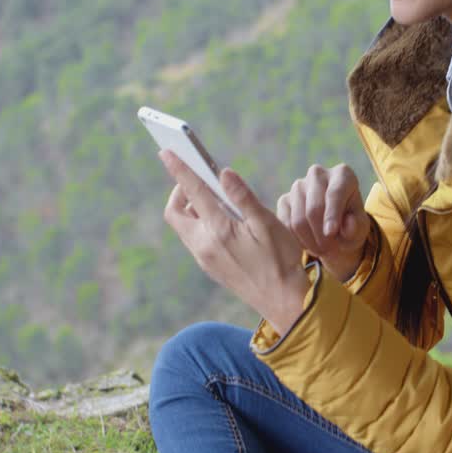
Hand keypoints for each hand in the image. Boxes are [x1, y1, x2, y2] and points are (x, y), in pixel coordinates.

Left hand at [159, 150, 310, 333]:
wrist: (285, 301)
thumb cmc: (281, 260)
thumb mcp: (267, 223)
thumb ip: (242, 196)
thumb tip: (223, 173)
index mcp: (218, 230)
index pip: (192, 191)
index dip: (179, 169)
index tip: (166, 151)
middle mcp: (204, 246)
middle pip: (175, 213)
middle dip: (180, 193)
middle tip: (199, 181)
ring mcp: (205, 259)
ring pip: (184, 228)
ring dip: (191, 210)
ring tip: (216, 201)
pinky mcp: (210, 268)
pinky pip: (194, 241)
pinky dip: (200, 225)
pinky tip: (223, 223)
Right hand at [277, 164, 370, 281]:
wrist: (333, 230)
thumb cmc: (351, 226)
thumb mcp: (360, 229)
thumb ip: (356, 226)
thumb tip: (348, 224)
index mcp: (343, 174)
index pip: (335, 193)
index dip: (332, 215)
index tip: (331, 232)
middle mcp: (318, 174)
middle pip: (314, 208)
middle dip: (321, 235)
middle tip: (329, 250)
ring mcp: (298, 186)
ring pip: (298, 220)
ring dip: (310, 241)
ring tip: (321, 249)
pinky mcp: (284, 199)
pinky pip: (286, 225)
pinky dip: (297, 240)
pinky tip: (308, 243)